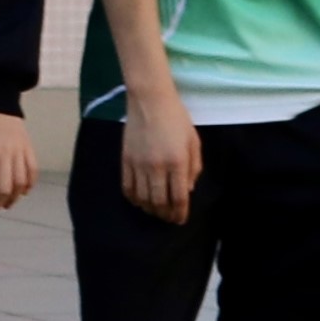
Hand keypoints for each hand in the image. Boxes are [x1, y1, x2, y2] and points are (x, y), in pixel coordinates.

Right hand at [116, 92, 199, 227]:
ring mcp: (139, 164)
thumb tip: (187, 190)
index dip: (180, 213)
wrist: (150, 100)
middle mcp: (157, 167)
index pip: (178, 198)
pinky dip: (133, 198)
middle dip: (165, 215)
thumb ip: (193, 167)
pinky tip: (140, 200)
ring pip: (143, 198)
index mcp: (177, 162)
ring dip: (150, 209)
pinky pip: (127, 187)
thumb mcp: (193, 141)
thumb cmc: (176, 118)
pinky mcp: (126, 159)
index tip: (180, 220)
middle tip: (169, 218)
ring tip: (156, 211)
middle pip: (159, 202)